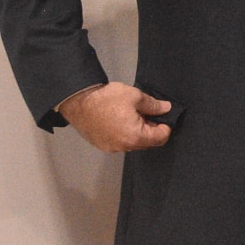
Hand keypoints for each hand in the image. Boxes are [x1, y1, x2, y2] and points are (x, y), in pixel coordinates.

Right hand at [58, 82, 172, 152]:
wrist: (78, 101)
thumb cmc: (105, 99)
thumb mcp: (135, 96)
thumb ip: (154, 105)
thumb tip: (166, 108)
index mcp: (135, 137)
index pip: (160, 138)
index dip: (165, 126)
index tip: (163, 117)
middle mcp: (123, 147)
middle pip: (147, 142)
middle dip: (150, 129)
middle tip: (146, 113)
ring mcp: (111, 148)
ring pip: (133, 143)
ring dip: (137, 132)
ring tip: (131, 115)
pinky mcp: (102, 145)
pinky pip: (120, 142)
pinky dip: (124, 134)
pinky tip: (119, 120)